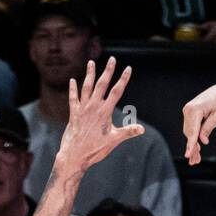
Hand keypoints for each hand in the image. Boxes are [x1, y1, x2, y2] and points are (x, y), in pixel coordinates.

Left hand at [56, 56, 142, 174]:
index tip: (128, 68)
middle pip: (101, 84)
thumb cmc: (95, 150)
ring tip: (90, 63)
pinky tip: (72, 80)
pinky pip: (73, 98)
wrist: (75, 156)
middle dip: (108, 71)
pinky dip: (73, 89)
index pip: (116, 91)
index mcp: (104, 112)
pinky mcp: (73, 114)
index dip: (123, 79)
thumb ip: (128, 132)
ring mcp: (82, 109)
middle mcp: (93, 107)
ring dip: (89, 74)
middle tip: (112, 59)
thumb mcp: (113, 141)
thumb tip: (142, 129)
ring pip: (86, 87)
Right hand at [182, 83, 215, 165]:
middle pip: (189, 133)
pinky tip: (195, 150)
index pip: (192, 130)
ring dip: (192, 146)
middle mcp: (188, 109)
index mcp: (195, 108)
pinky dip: (193, 139)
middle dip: (192, 148)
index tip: (188, 155)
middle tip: (195, 161)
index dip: (191, 144)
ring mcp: (187, 111)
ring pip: (188, 133)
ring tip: (196, 159)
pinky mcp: (189, 114)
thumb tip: (202, 140)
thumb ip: (208, 128)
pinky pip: (190, 129)